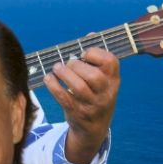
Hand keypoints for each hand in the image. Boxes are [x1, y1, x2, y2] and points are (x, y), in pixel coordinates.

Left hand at [43, 47, 119, 163]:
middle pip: (93, 76)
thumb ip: (97, 59)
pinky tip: (49, 78)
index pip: (111, 62)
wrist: (94, 129)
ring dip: (64, 74)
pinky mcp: (77, 113)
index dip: (95, 53)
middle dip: (76, 65)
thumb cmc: (96, 95)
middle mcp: (106, 93)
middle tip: (67, 63)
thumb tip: (91, 34)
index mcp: (114, 81)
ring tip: (57, 68)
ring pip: (78, 87)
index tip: (84, 53)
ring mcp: (92, 105)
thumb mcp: (103, 80)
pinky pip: (63, 98)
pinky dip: (53, 86)